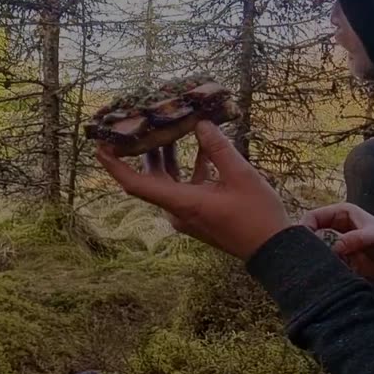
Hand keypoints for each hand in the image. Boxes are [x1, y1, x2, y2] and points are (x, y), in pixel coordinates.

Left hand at [94, 120, 293, 259]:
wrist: (274, 250)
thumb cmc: (257, 216)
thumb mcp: (241, 176)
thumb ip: (218, 149)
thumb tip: (199, 124)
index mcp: (181, 203)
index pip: (135, 184)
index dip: (114, 166)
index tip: (100, 146)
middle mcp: (177, 210)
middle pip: (151, 176)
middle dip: (145, 149)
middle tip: (140, 123)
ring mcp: (187, 213)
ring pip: (169, 179)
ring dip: (170, 155)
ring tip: (170, 126)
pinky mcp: (199, 213)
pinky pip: (186, 185)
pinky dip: (190, 167)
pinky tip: (202, 146)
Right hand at [299, 202, 373, 282]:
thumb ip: (356, 239)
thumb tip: (334, 247)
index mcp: (341, 213)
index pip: (314, 216)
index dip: (305, 227)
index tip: (304, 241)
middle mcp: (335, 227)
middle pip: (311, 233)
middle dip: (308, 244)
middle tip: (309, 256)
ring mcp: (336, 245)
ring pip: (316, 249)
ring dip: (315, 257)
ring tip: (318, 266)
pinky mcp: (338, 261)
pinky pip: (324, 263)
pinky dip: (322, 267)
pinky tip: (325, 272)